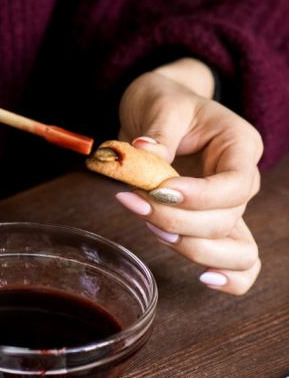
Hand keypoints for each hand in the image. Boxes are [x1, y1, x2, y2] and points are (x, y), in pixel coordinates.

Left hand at [114, 61, 261, 294]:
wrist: (159, 107)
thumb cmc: (164, 100)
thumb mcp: (159, 103)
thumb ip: (157, 130)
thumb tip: (143, 151)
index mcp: (239, 144)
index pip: (233, 185)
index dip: (199, 197)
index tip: (159, 190)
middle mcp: (243, 178)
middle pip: (227, 219)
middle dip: (179, 221)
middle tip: (134, 202)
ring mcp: (231, 204)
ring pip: (236, 248)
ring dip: (193, 247)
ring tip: (151, 226)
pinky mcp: (213, 220)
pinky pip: (238, 261)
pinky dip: (227, 276)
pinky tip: (202, 277)